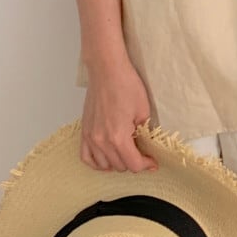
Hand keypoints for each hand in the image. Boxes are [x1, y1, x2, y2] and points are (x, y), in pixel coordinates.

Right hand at [79, 50, 158, 173]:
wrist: (107, 70)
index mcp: (118, 136)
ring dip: (117, 163)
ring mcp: (90, 136)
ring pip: (104, 165)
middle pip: (119, 166)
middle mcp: (101, 140)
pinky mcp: (84, 131)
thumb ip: (144, 132)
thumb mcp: (143, 110)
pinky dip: (97, 162)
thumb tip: (145, 145)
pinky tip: (107, 158)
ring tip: (126, 153)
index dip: (145, 165)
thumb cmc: (126, 85)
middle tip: (142, 153)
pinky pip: (86, 157)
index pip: (133, 164)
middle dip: (133, 162)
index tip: (152, 162)